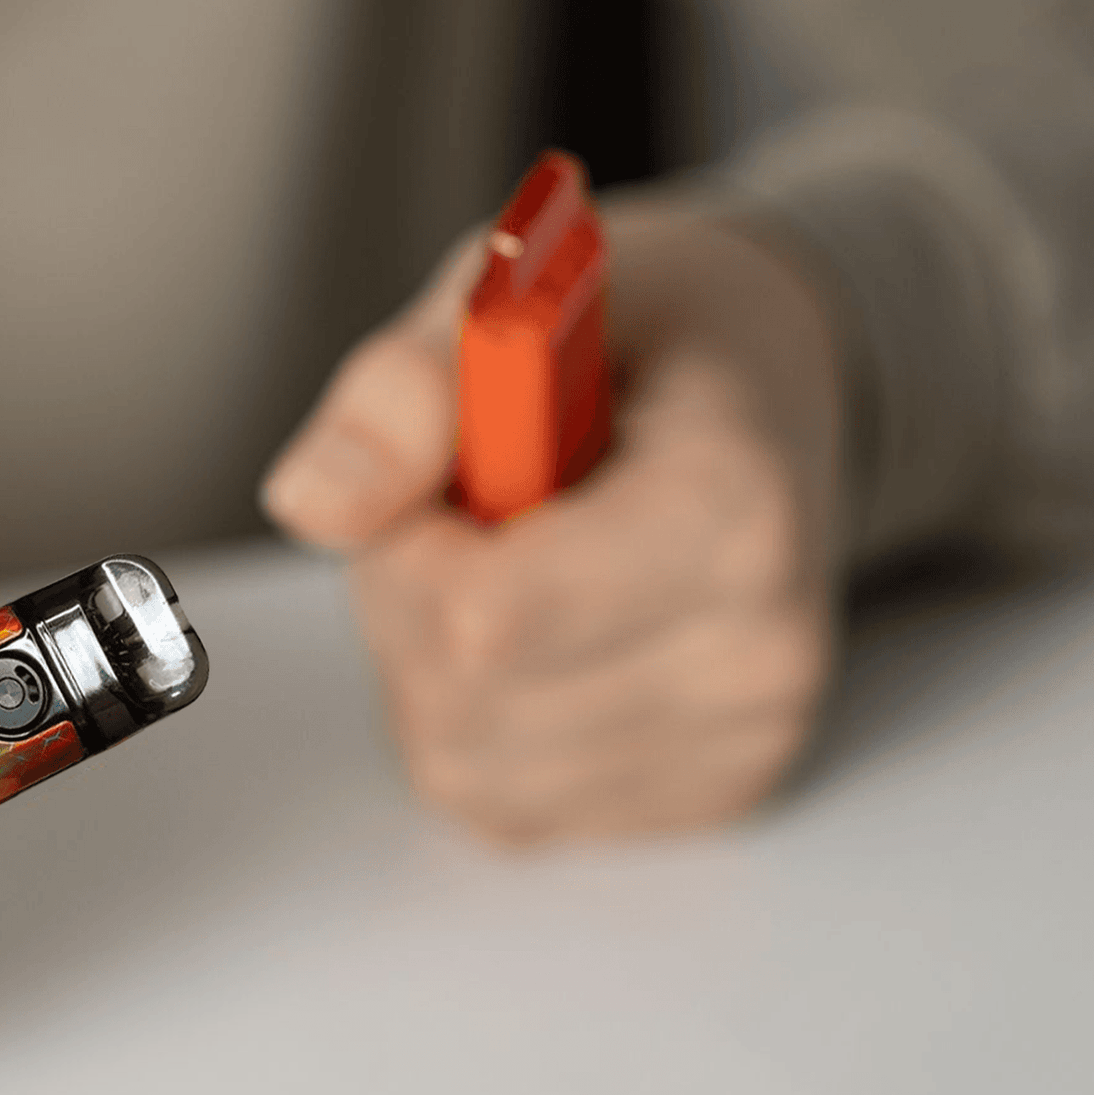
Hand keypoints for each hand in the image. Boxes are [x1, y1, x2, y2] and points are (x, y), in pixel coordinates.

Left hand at [261, 197, 844, 844]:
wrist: (779, 400)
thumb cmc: (652, 338)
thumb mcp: (520, 293)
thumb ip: (406, 388)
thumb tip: (313, 502)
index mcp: (730, 512)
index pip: (484, 614)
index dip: (408, 544)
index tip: (448, 472)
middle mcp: (756, 652)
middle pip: (456, 695)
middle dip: (410, 596)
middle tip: (480, 507)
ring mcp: (736, 744)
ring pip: (459, 760)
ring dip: (431, 664)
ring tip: (514, 564)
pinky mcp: (706, 801)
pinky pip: (498, 801)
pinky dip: (475, 722)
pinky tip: (540, 638)